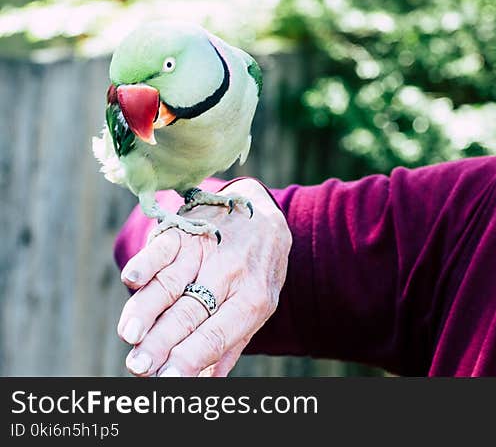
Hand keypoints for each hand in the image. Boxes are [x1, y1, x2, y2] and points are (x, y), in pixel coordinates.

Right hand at [116, 178, 291, 376]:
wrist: (263, 215)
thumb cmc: (257, 271)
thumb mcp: (258, 307)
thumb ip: (229, 345)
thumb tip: (203, 384)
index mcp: (253, 299)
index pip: (218, 334)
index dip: (190, 357)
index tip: (166, 379)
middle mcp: (230, 274)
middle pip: (190, 312)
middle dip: (161, 342)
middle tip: (138, 366)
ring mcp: (206, 250)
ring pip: (171, 282)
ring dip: (147, 309)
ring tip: (129, 335)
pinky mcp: (184, 231)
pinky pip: (163, 247)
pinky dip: (147, 262)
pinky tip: (133, 280)